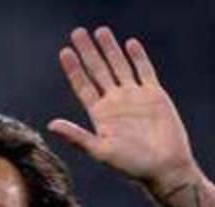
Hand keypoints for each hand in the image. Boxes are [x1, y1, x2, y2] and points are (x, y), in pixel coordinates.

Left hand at [48, 27, 199, 195]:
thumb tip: (50, 125)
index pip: (83, 86)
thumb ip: (76, 136)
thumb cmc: (132, 164)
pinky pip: (145, 71)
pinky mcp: (154, 95)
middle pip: (98, 70)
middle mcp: (115, 103)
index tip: (64, 51)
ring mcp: (134, 97)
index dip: (73, 69)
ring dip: (110, 49)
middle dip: (88, 51)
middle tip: (77, 31)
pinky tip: (130, 43)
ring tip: (100, 30)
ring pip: (119, 66)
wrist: (164, 167)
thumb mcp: (100, 151)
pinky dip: (138, 57)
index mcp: (100, 115)